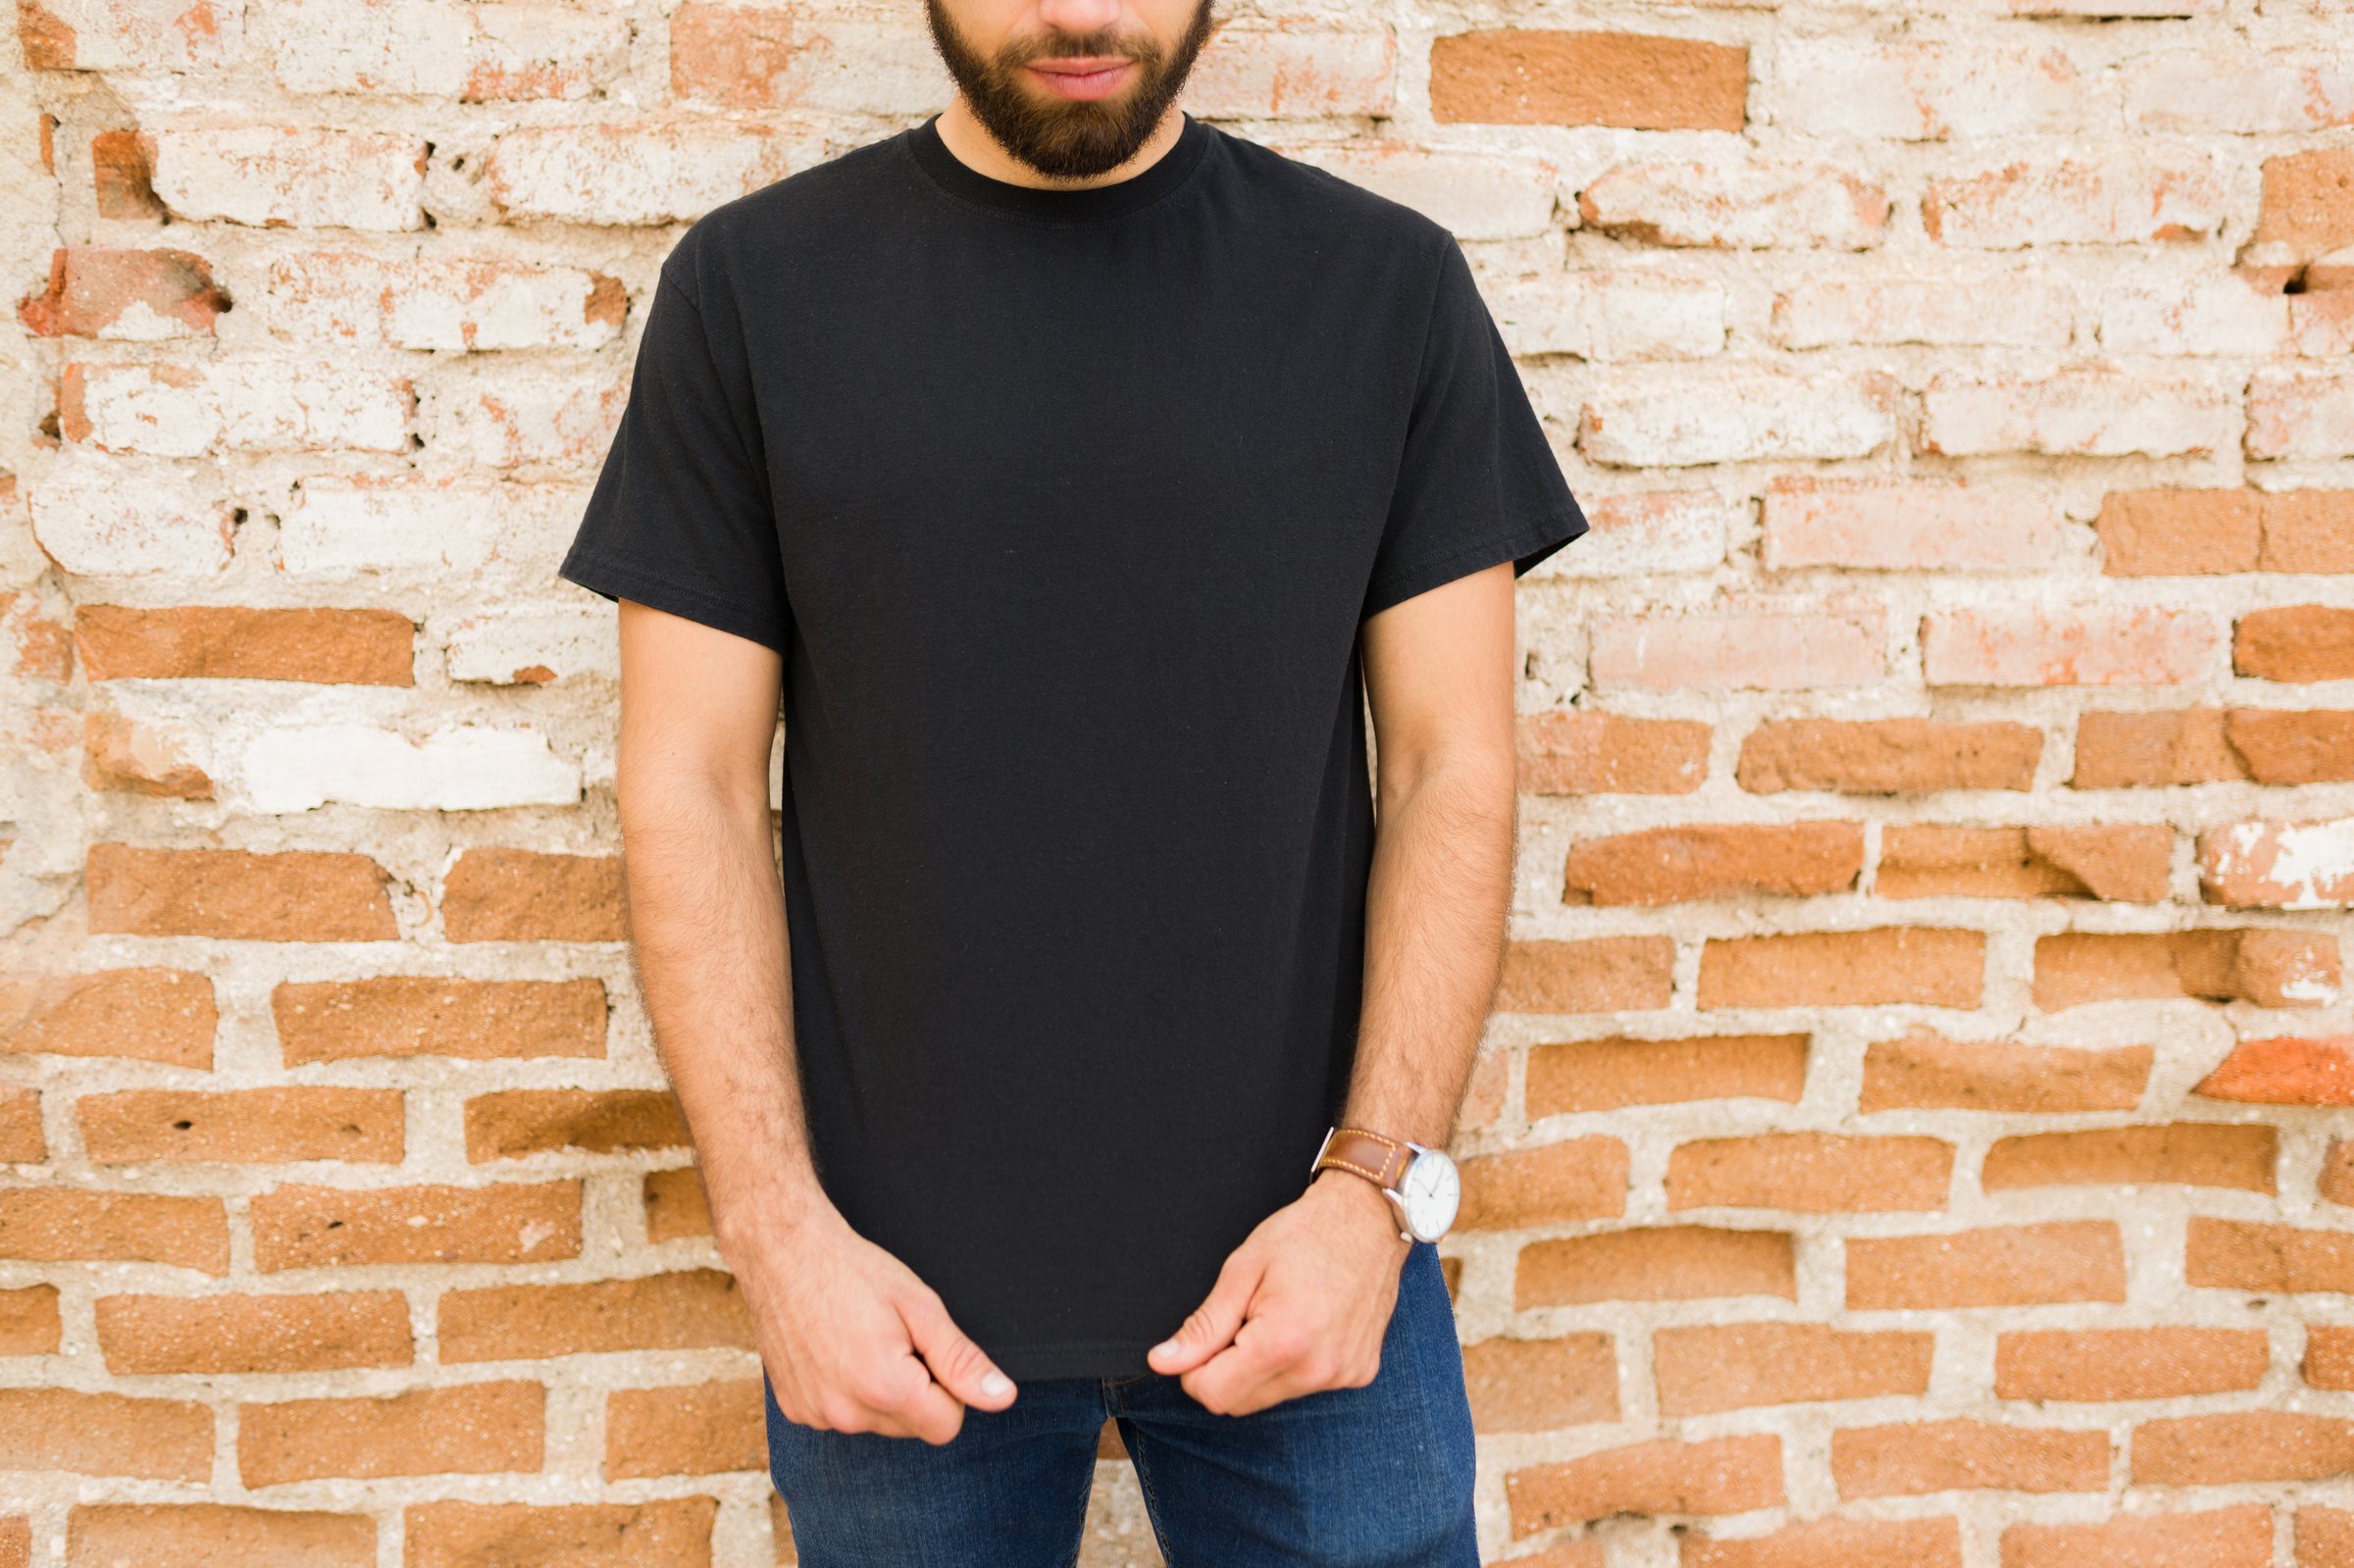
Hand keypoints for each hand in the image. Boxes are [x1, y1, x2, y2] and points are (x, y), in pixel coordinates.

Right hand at [722, 1192, 1016, 1444]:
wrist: (783, 1253)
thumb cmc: (854, 1272)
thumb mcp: (920, 1307)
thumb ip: (962, 1361)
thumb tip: (1003, 1399)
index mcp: (885, 1388)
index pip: (948, 1425)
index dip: (948, 1387)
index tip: (926, 1349)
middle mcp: (847, 1413)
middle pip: (912, 1426)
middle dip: (916, 1390)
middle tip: (893, 1338)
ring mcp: (816, 1415)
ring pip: (877, 1423)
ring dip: (881, 1392)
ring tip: (862, 1340)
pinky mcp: (796, 1410)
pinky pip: (843, 1415)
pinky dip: (847, 1391)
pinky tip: (836, 1350)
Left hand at [1145, 1169, 1413, 1415]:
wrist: (1368, 1218)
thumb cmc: (1304, 1235)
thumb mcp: (1242, 1270)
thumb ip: (1203, 1326)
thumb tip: (1162, 1363)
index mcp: (1283, 1342)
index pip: (1213, 1395)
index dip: (1194, 1370)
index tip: (1206, 1337)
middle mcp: (1317, 1370)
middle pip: (1240, 1403)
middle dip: (1226, 1370)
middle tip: (1243, 1318)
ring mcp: (1343, 1375)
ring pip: (1271, 1397)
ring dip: (1261, 1367)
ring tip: (1278, 1316)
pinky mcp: (1359, 1374)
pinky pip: (1306, 1386)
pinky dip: (1294, 1364)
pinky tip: (1307, 1323)